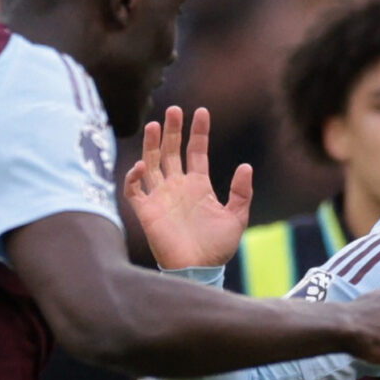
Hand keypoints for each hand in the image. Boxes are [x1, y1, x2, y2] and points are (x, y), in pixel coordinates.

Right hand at [123, 106, 250, 270]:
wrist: (199, 270)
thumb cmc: (217, 249)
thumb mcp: (236, 218)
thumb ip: (241, 193)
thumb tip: (246, 166)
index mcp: (198, 185)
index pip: (196, 151)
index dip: (198, 132)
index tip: (202, 111)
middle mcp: (177, 186)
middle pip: (171, 151)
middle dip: (172, 130)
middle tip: (173, 110)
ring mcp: (160, 197)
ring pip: (152, 163)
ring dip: (152, 144)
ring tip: (155, 124)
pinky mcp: (146, 211)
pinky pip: (134, 190)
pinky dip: (134, 177)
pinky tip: (142, 165)